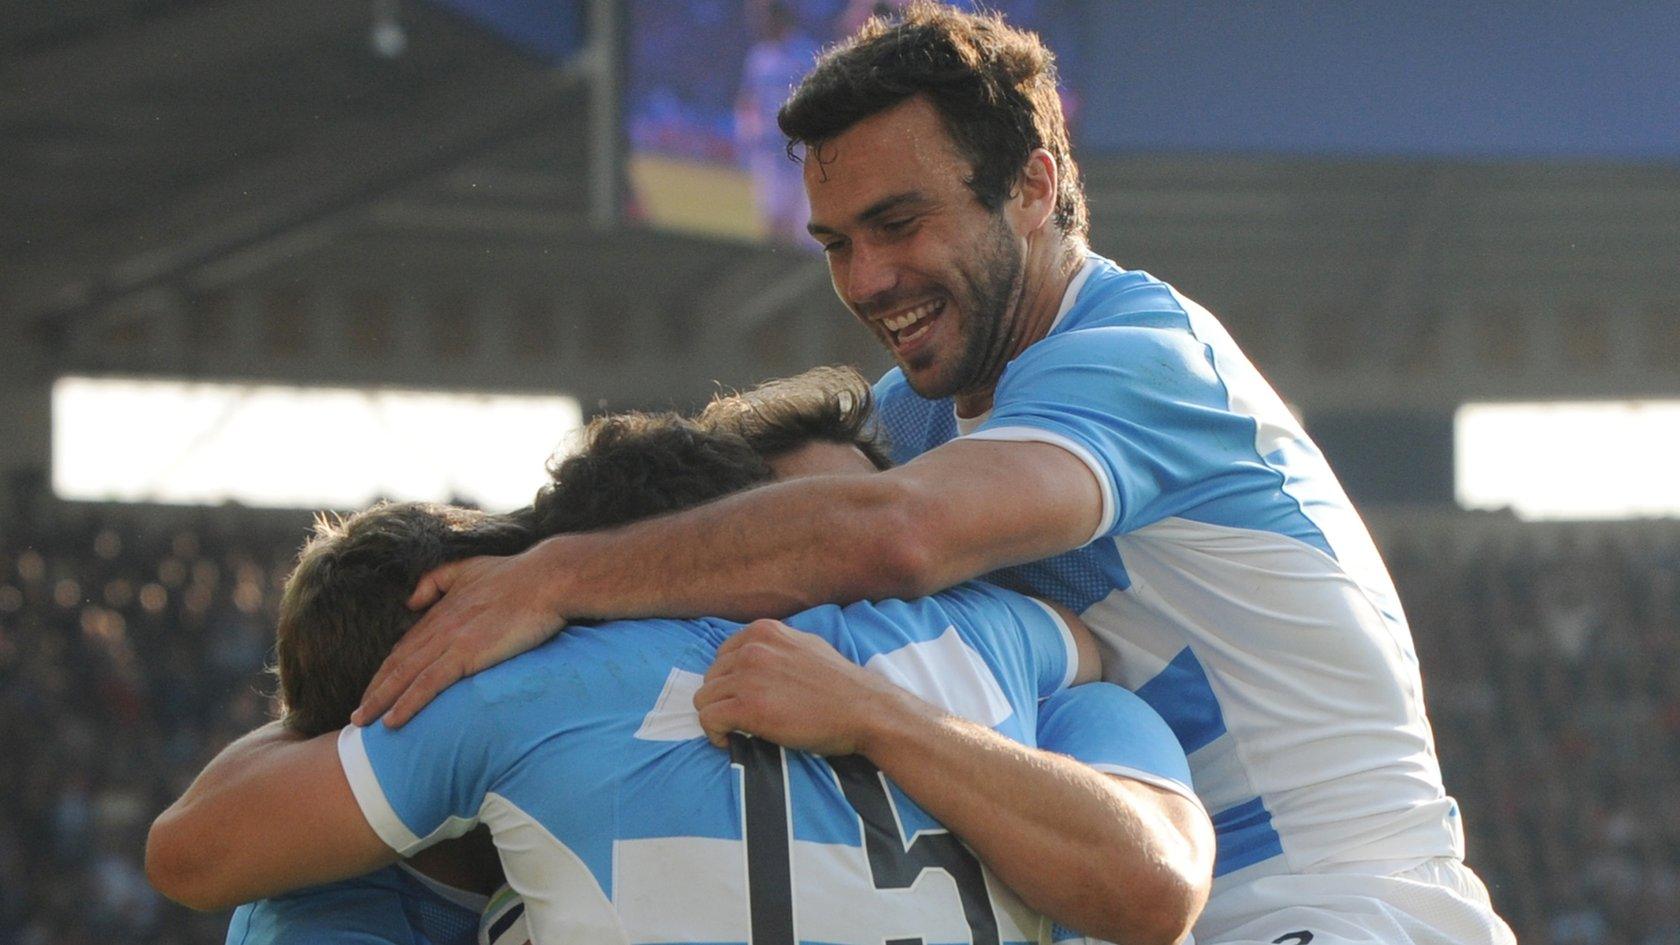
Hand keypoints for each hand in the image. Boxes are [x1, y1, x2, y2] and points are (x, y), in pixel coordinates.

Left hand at [354, 546, 565, 727]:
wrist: (547, 579)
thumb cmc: (517, 575)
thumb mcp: (469, 568)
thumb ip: (437, 580)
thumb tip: (410, 602)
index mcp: (441, 611)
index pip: (404, 647)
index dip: (385, 671)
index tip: (372, 691)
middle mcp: (439, 626)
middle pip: (396, 664)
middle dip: (373, 691)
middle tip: (356, 717)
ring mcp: (451, 640)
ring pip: (404, 676)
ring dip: (379, 702)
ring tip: (362, 724)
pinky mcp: (466, 653)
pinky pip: (429, 683)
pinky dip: (407, 703)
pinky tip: (392, 722)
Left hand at [693, 619, 930, 755]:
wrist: (864, 710)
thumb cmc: (841, 684)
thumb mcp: (806, 645)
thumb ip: (776, 647)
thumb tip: (753, 657)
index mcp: (764, 631)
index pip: (722, 655)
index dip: (729, 681)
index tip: (742, 698)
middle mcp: (752, 649)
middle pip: (710, 677)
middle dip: (722, 699)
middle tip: (742, 719)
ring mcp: (748, 677)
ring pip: (704, 698)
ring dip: (717, 717)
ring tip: (736, 731)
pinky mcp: (748, 707)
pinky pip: (708, 719)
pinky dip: (715, 734)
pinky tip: (731, 742)